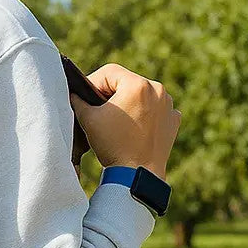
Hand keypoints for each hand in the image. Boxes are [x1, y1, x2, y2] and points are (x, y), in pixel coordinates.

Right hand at [69, 63, 180, 178]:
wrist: (138, 175)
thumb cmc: (113, 145)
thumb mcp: (88, 119)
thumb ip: (78, 101)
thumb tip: (74, 94)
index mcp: (138, 85)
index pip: (109, 72)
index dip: (92, 82)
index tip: (84, 97)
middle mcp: (158, 90)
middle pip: (126, 82)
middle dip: (110, 93)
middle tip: (98, 110)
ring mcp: (168, 105)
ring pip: (141, 95)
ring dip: (128, 102)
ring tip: (116, 121)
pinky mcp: (173, 120)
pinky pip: (155, 109)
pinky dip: (144, 114)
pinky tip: (133, 128)